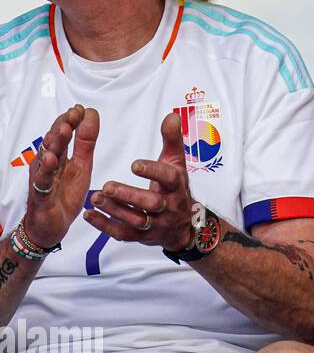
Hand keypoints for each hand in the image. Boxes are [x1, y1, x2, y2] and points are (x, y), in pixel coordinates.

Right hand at [23, 104, 98, 248]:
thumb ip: (86, 142)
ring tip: (63, 130)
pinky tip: (52, 159)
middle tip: (73, 113)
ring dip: (54, 143)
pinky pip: (43, 181)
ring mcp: (43, 178)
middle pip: (53, 141)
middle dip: (63, 125)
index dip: (71, 120)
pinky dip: (46, 170)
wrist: (51, 224)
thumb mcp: (82, 166)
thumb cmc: (64, 194)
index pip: (63, 132)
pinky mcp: (41, 194)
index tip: (82, 109)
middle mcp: (48, 163)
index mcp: (60, 155)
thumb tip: (91, 115)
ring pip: (46, 157)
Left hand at [85, 112, 197, 251]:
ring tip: (95, 198)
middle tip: (107, 186)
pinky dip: (105, 226)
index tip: (133, 164)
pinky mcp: (143, 237)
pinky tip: (89, 215)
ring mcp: (156, 224)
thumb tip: (172, 116)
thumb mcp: (176, 163)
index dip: (152, 172)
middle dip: (128, 196)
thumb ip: (172, 140)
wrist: (184, 226)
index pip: (168, 178)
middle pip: (151, 204)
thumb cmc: (175, 188)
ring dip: (114, 210)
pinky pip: (124, 234)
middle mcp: (169, 206)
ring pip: (136, 220)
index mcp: (177, 186)